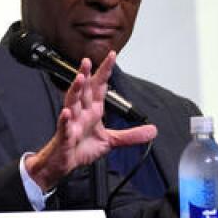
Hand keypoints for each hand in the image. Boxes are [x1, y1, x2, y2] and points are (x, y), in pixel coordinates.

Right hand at [25, 51, 156, 189]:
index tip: (112, 55)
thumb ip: (131, 135)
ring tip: (80, 79)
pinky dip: (65, 119)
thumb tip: (153, 130)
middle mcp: (82, 112)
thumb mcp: (111, 141)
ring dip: (75, 90)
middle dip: (86, 74)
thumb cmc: (82, 148)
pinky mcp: (64, 135)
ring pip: (72, 102)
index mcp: (93, 110)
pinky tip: (66, 112)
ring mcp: (72, 122)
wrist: (65, 162)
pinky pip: (64, 126)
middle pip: (84, 90)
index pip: (99, 86)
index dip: (105, 70)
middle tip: (87, 60)